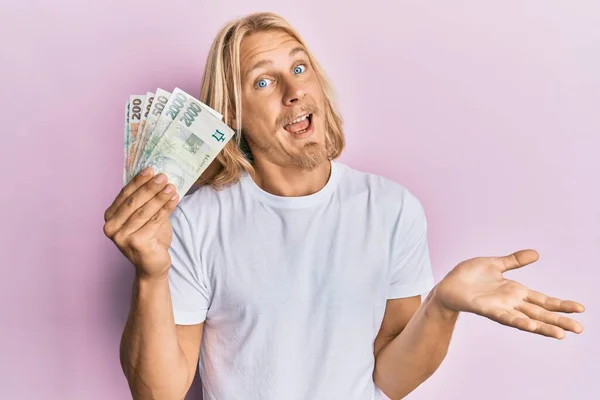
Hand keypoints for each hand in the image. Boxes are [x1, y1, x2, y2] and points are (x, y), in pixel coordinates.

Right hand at [103, 168, 178, 279]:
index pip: (125, 195)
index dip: (138, 181)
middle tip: (163, 177)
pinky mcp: (135, 243)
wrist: (153, 266)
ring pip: (144, 211)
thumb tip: (158, 177)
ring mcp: (121, 237)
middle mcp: (111, 227)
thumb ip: (147, 200)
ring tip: (171, 187)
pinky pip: (154, 221)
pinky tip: (174, 199)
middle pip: (133, 202)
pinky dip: (166, 208)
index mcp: (110, 217)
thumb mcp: (146, 217)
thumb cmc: (150, 239)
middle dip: (149, 187)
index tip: (151, 170)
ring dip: (159, 197)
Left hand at [434, 249, 584, 338]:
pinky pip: (505, 317)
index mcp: (515, 291)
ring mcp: (500, 307)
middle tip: (580, 329)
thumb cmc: (469, 276)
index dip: (560, 304)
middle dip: (559, 320)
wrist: (447, 284)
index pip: (543, 300)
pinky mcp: (486, 309)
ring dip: (542, 326)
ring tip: (560, 334)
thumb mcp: (495, 264)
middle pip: (540, 313)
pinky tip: (531, 326)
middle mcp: (511, 302)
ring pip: (526, 319)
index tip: (580, 309)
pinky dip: (518, 321)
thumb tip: (536, 254)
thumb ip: (514, 261)